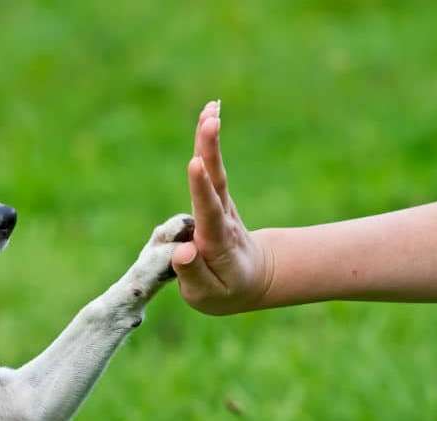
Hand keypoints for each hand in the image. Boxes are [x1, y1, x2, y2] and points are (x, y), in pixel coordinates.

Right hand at [172, 101, 272, 314]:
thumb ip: (194, 274)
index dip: (201, 189)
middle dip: (211, 151)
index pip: (208, 213)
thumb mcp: (208, 296)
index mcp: (217, 243)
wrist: (253, 278)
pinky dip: (208, 141)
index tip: (195, 164)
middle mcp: (222, 218)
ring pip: (215, 170)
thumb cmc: (225, 290)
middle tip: (210, 121)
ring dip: (210, 140)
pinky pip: (211, 167)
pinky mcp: (216, 196)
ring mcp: (221, 205)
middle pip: (216, 182)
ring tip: (210, 109)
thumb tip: (183, 251)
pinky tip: (209, 113)